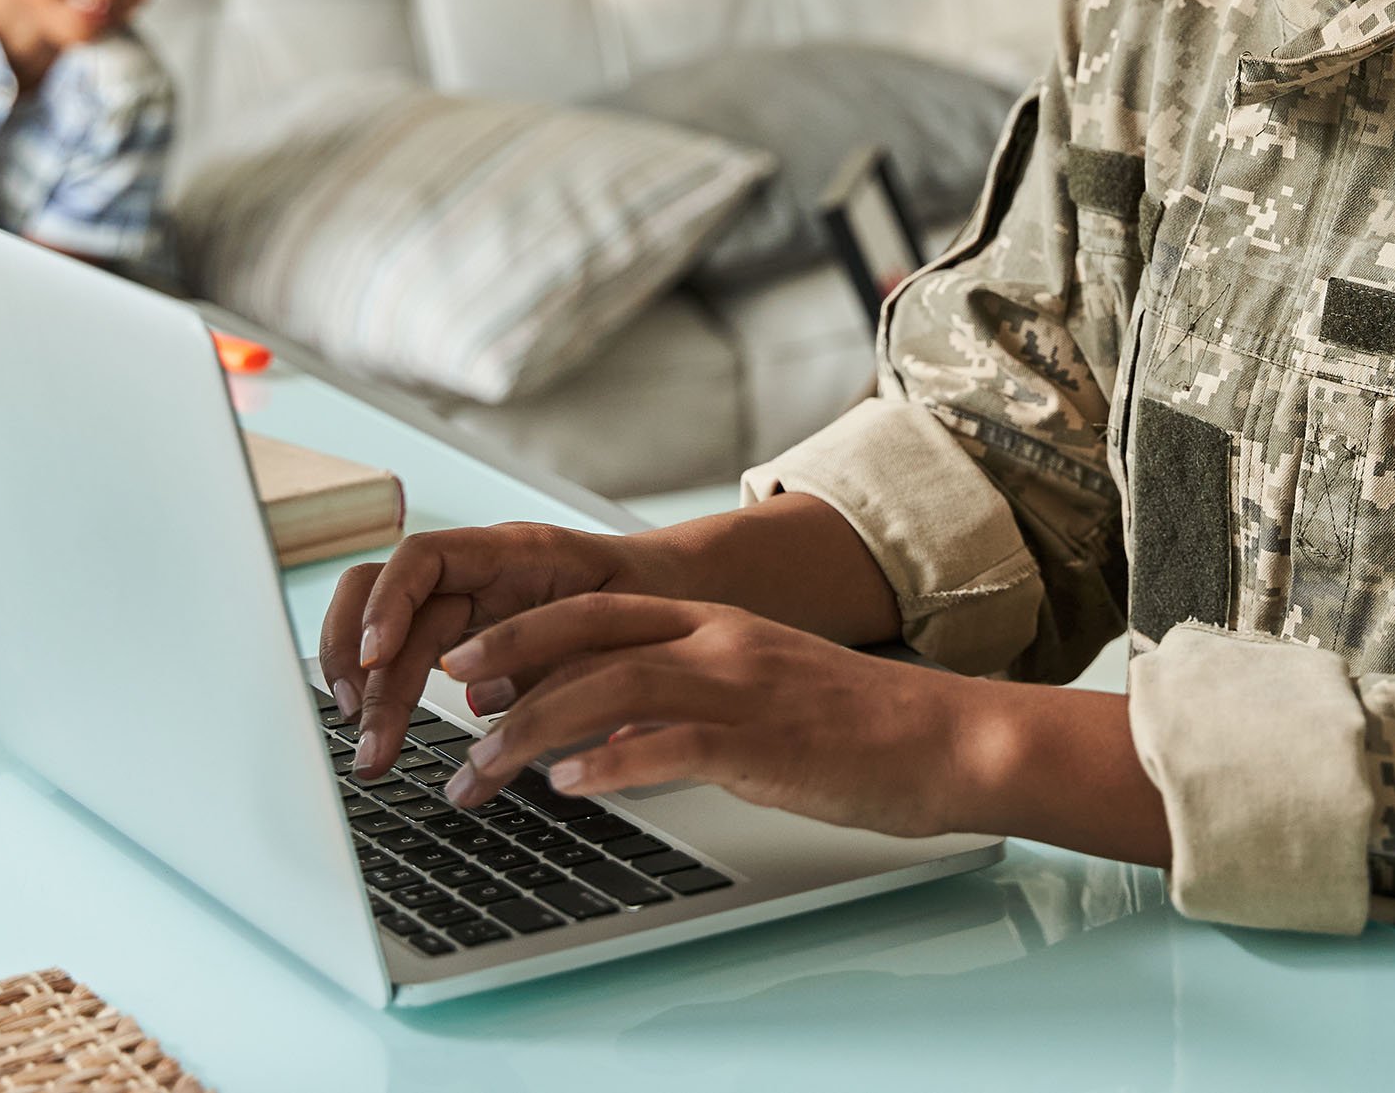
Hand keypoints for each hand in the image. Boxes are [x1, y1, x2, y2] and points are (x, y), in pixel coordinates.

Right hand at [320, 521, 650, 776]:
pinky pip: (409, 657)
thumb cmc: (654, 595)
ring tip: (373, 750)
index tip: (377, 660)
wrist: (679, 589)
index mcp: (515, 551)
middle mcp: (479, 572)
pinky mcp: (468, 637)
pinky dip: (390, 693)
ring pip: (389, 635)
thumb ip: (559, 652)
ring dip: (370, 691)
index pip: (423, 557)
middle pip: (388, 602)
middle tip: (369, 739)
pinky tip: (387, 733)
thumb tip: (484, 699)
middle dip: (363, 668)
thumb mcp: (618, 622)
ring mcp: (468, 603)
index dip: (388, 604)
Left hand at [434, 595, 989, 838]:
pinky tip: (569, 785)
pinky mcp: (762, 742)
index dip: (521, 631)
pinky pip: (667, 745)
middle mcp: (720, 642)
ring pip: (609, 688)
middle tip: (447, 702)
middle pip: (586, 635)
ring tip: (483, 771)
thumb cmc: (857, 728)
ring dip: (531, 731)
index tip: (466, 663)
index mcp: (716, 623)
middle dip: (505, 663)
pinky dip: (609, 762)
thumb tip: (609, 731)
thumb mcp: (761, 689)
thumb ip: (686, 698)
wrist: (947, 740)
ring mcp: (740, 688)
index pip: (596, 610)